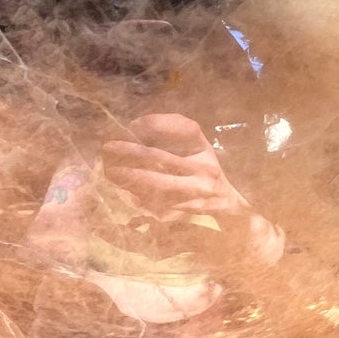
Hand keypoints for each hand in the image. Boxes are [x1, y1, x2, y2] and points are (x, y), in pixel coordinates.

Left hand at [101, 114, 285, 264]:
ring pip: (157, 185)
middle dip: (132, 152)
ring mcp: (197, 194)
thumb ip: (174, 135)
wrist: (230, 209)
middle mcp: (204, 170)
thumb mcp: (198, 150)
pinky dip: (137, 199)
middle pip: (163, 158)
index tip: (134, 124)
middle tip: (108, 147)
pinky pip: (157, 205)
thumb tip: (137, 126)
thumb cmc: (205, 173)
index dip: (159, 124)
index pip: (186, 130)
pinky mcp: (187, 213)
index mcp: (206, 151)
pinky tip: (122, 191)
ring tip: (109, 170)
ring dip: (130, 178)